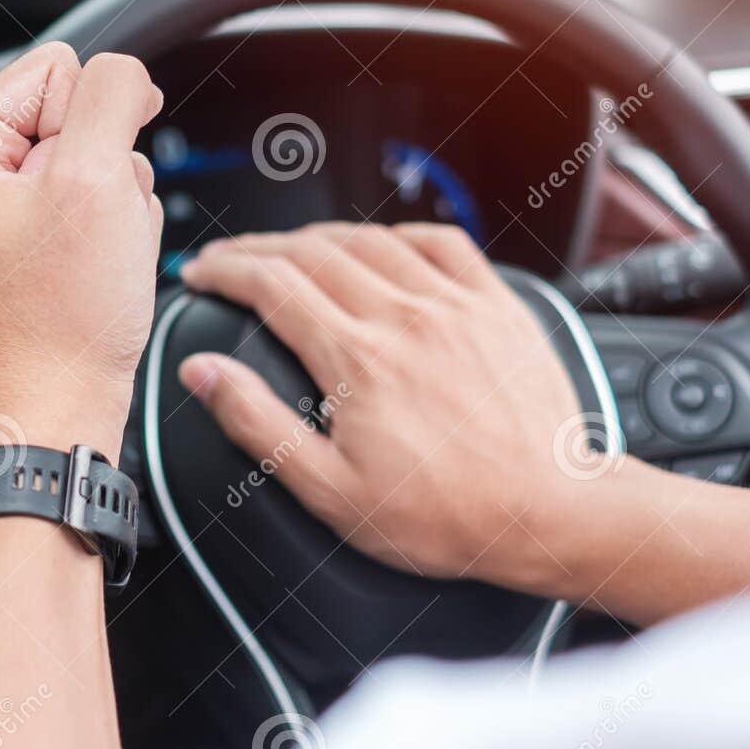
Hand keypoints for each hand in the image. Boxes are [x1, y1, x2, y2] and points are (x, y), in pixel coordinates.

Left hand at [0, 44, 164, 458]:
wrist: (59, 406)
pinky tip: (91, 267)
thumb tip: (123, 72)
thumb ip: (112, 95)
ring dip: (109, 201)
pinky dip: (104, 227)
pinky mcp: (15, 235)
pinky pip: (85, 197)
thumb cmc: (62, 317)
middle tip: (84, 234)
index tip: (77, 198)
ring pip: (88, 157)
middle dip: (100, 168)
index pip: (55, 71)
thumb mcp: (96, 179)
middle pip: (71, 112)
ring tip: (88, 256)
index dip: (90, 130)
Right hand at [176, 222, 586, 589]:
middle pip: (312, 251)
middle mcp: (405, 317)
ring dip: (317, 235)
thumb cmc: (447, 515)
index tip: (201, 273)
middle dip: (258, 248)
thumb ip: (259, 424)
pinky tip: (379, 243)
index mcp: (358, 359)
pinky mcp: (497, 305)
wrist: (548, 513)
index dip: (225, 270)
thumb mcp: (331, 491)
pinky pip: (441, 242)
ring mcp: (455, 304)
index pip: (272, 284)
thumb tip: (203, 373)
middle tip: (230, 259)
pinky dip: (397, 233)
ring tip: (289, 249)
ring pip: (370, 239)